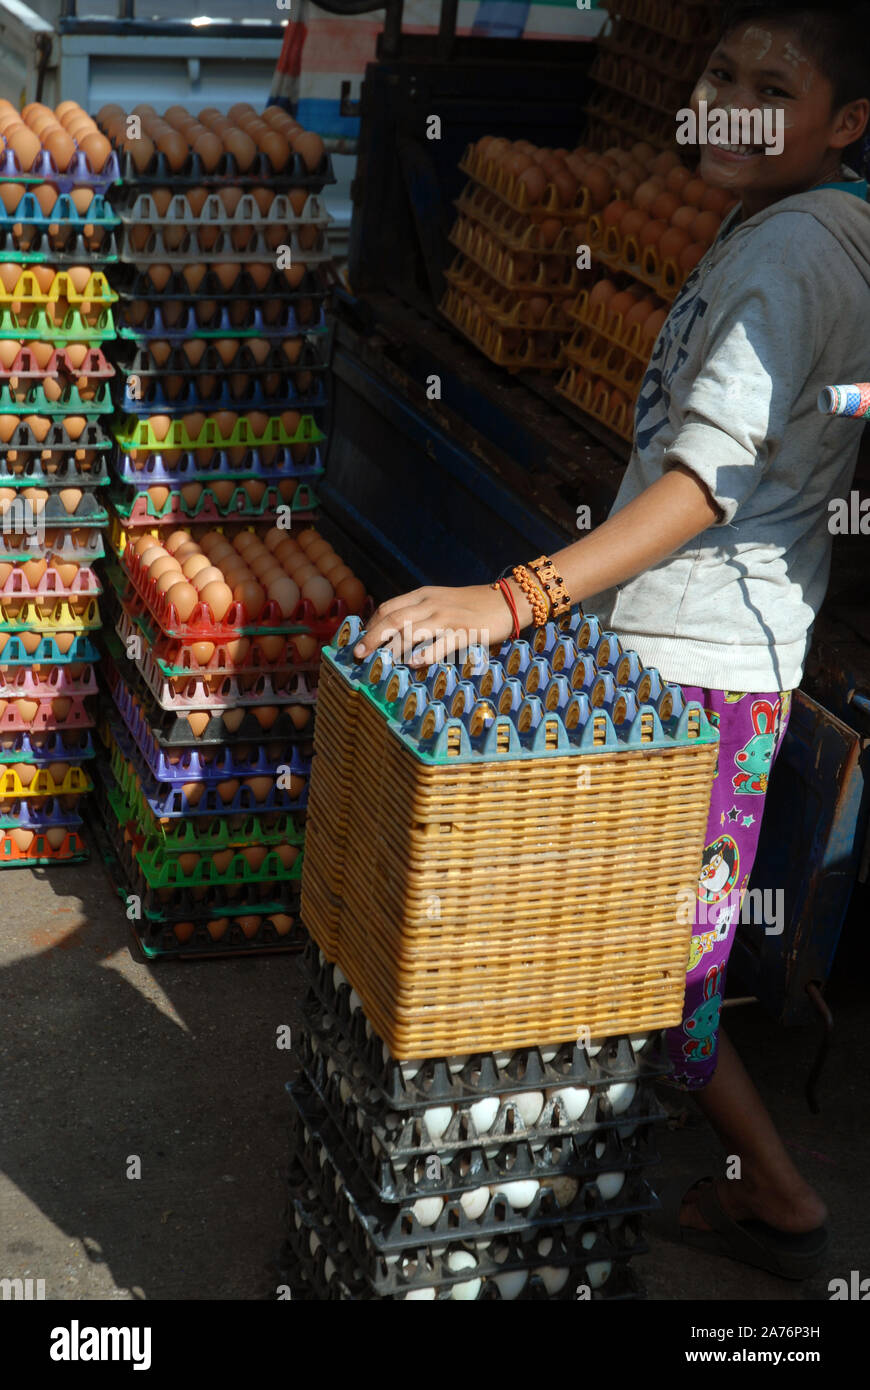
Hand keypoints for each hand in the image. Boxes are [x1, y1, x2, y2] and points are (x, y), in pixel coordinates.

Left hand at [352, 582, 529, 665]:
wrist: (508, 600)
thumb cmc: (474, 604)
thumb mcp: (443, 600)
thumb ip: (421, 611)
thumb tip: (396, 632)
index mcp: (424, 595)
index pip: (389, 607)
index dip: (371, 624)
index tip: (361, 641)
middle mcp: (432, 604)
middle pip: (394, 619)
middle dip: (372, 637)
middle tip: (359, 654)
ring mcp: (448, 618)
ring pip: (412, 631)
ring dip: (392, 648)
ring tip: (380, 662)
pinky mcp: (465, 631)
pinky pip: (441, 644)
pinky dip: (425, 654)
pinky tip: (413, 664)